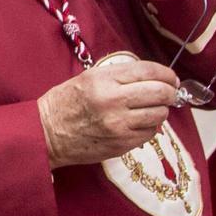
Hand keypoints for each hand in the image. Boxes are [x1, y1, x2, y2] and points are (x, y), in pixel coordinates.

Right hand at [35, 59, 180, 168]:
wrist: (45, 133)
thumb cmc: (65, 103)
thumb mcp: (87, 79)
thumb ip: (119, 76)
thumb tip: (154, 78)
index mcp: (103, 80)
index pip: (148, 71)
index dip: (166, 73)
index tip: (170, 78)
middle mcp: (113, 100)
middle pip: (160, 93)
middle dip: (171, 92)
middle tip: (170, 93)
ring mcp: (119, 124)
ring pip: (160, 114)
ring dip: (160, 111)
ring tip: (150, 110)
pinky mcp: (122, 143)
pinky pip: (150, 133)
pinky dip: (149, 127)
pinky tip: (137, 124)